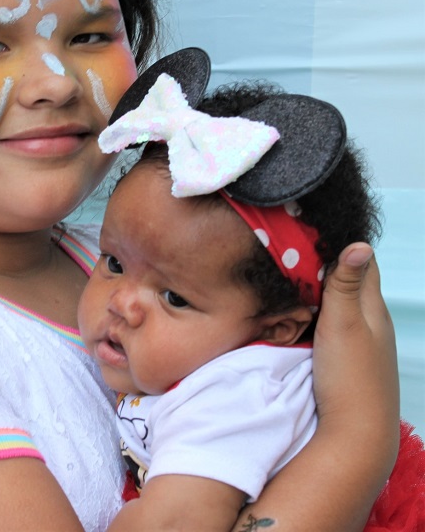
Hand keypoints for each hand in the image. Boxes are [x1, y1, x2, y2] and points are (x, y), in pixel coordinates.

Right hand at [313, 243, 399, 484]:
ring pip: (338, 302)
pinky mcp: (343, 357)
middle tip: (292, 244)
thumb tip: (360, 242)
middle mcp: (370, 321)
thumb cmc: (351, 376)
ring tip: (288, 270)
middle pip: (349, 280)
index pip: (364, 262)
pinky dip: (315, 309)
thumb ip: (347, 285)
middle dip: (325, 261)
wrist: (355, 435)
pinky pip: (329, 322)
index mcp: (374, 307)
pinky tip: (296, 309)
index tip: (313, 226)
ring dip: (318, 286)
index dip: (342, 241)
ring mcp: (358, 341)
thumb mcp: (345, 324)